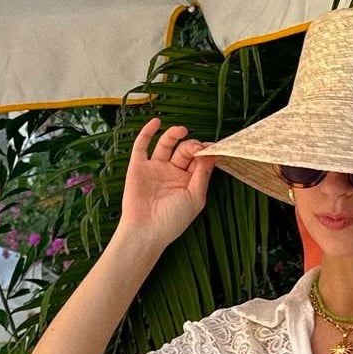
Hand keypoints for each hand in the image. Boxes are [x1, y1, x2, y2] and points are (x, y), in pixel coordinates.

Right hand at [117, 119, 214, 247]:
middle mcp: (172, 172)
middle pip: (185, 150)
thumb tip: (212, 153)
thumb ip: (203, 174)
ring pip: (166, 144)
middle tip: (196, 148)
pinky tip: (156, 123)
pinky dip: (147, 132)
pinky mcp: (138, 166)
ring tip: (182, 130)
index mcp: (188, 181)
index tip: (214, 146)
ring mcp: (155, 168)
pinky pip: (142, 146)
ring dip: (174, 134)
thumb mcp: (195, 197)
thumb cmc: (173, 220)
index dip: (206, 151)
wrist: (146, 231)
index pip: (199, 159)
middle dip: (192, 146)